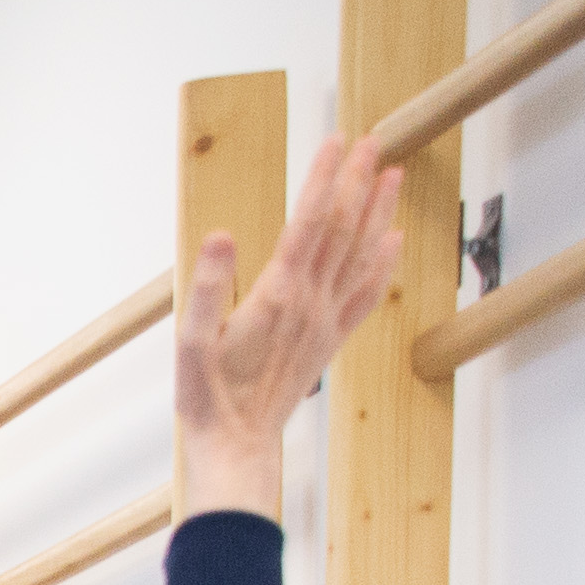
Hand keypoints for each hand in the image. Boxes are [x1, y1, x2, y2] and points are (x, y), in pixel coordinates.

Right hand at [173, 132, 404, 520]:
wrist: (238, 445)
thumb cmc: (208, 397)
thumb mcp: (190, 343)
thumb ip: (205, 287)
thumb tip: (218, 237)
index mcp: (277, 295)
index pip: (308, 221)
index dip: (324, 178)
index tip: (337, 141)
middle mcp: (310, 302)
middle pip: (343, 228)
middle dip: (358, 180)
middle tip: (373, 140)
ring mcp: (326, 320)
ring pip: (362, 253)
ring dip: (379, 210)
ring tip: (392, 173)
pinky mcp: (331, 338)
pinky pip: (367, 293)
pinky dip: (385, 262)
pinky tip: (394, 239)